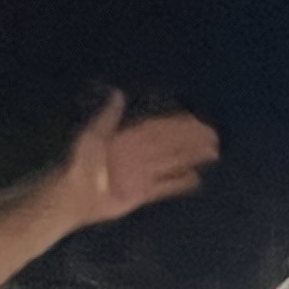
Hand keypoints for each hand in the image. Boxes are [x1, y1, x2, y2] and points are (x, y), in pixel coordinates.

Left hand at [60, 89, 218, 232]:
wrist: (73, 196)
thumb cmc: (79, 164)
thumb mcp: (92, 135)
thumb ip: (108, 116)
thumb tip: (118, 92)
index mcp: (129, 139)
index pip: (160, 129)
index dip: (179, 126)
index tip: (198, 122)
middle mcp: (139, 155)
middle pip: (171, 146)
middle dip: (192, 141)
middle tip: (214, 138)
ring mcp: (141, 175)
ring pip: (172, 164)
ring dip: (191, 158)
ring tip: (213, 154)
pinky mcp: (141, 194)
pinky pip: (165, 187)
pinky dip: (180, 184)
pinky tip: (197, 180)